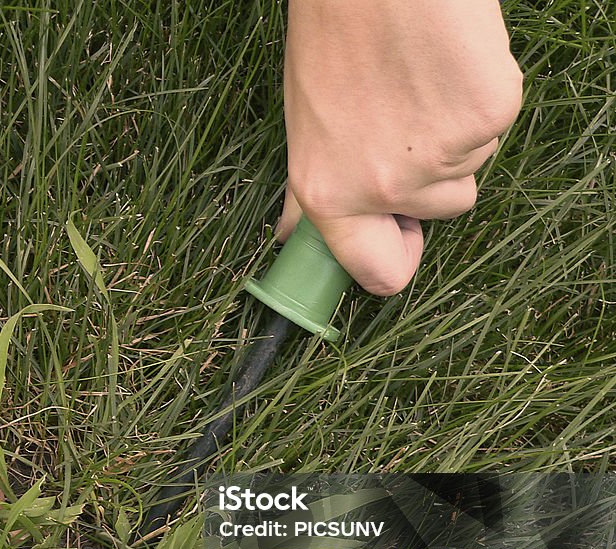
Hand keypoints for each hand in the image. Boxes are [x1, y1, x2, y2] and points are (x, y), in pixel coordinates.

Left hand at [279, 0, 522, 294]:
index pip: (379, 274)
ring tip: (419, 78)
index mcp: (330, 195)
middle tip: (404, 116)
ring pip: (471, 164)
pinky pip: (496, 124)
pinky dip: (481, 96)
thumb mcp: (304, 123)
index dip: (395, 257)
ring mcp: (442, 155)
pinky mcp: (488, 115)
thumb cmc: (333, 35)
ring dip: (454, 132)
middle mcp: (384, 187)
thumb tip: (291, 233)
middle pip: (441, 209)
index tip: (400, 235)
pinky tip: (447, 63)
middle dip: (430, 174)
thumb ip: (307, 189)